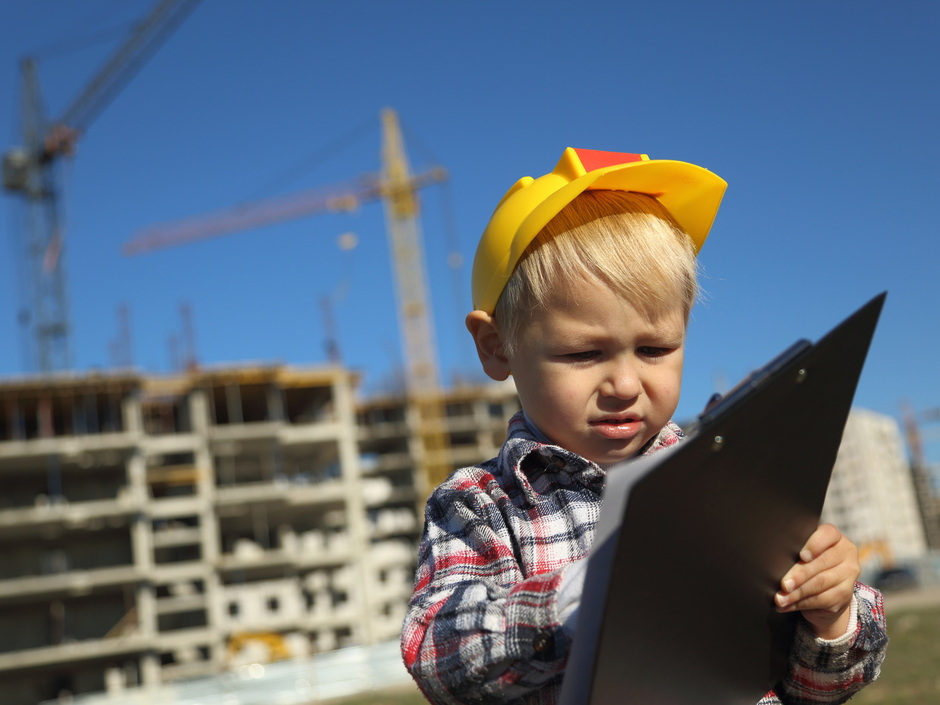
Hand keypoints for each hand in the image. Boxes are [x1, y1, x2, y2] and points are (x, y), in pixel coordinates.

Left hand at [774, 523, 859, 639]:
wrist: (827, 587)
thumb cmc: (808, 562)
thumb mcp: (803, 551)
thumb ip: (794, 550)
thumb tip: (773, 562)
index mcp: (834, 537)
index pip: (827, 534)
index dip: (813, 545)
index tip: (801, 556)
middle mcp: (846, 552)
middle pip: (822, 562)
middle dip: (799, 575)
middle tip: (783, 584)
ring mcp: (849, 574)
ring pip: (821, 583)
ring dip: (797, 593)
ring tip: (780, 598)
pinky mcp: (846, 595)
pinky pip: (822, 599)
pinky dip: (801, 603)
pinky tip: (787, 605)